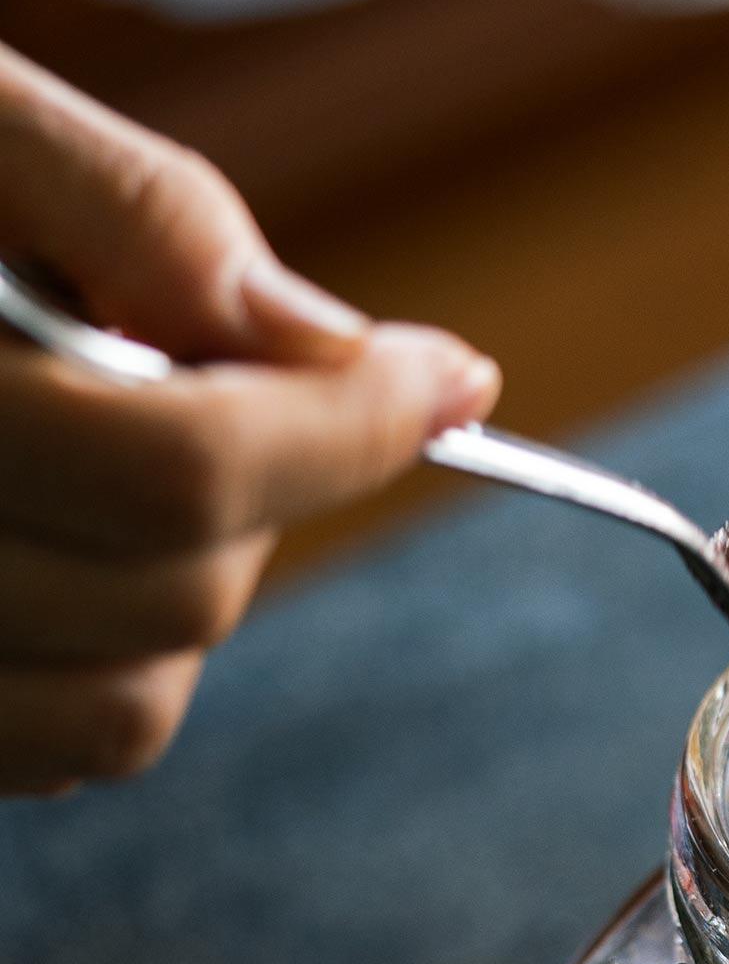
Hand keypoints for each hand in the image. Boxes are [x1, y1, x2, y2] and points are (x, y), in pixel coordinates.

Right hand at [0, 46, 499, 794]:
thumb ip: (132, 211)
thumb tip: (334, 340)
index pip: (183, 466)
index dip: (353, 425)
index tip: (453, 375)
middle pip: (176, 590)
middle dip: (271, 482)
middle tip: (240, 368)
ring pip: (122, 709)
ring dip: (191, 589)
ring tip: (137, 448)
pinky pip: (36, 752)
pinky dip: (103, 665)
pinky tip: (73, 543)